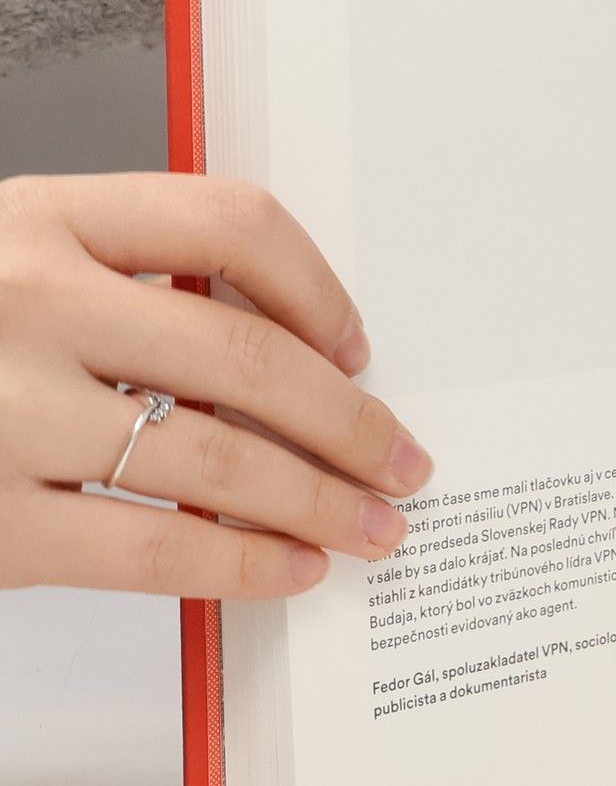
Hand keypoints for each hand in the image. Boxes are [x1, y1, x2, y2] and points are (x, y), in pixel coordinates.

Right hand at [0, 175, 430, 599]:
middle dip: (351, 422)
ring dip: (321, 500)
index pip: (231, 222)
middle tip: (404, 460)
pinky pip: (150, 544)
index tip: (356, 346)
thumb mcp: (6, 261)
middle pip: (249, 356)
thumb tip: (290, 354)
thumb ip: (120, 281)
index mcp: (42, 214)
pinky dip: (240, 563)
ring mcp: (1, 409)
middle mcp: (27, 298)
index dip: (318, 289)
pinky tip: (289, 571)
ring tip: (376, 527)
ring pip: (220, 457)